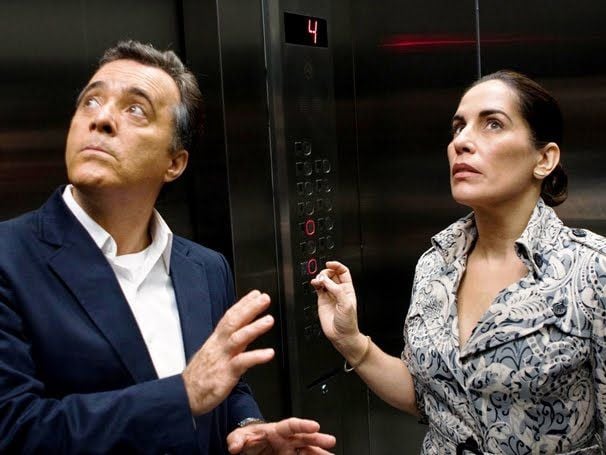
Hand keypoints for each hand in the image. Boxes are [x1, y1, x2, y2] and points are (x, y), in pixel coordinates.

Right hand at [182, 290, 274, 415]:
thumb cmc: (199, 378)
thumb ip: (227, 344)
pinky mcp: (225, 373)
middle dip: (250, 308)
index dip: (243, 304)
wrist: (183, 397)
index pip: (229, 317)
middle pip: (234, 322)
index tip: (256, 294)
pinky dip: (256, 356)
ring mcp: (222, 358)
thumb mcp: (211, 355)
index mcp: (216, 341)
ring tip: (269, 319)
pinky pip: (242, 362)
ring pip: (238, 338)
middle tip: (265, 298)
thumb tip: (240, 335)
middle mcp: (218, 346)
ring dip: (254, 328)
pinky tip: (269, 353)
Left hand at [226, 417, 335, 453]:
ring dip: (319, 452)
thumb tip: (234, 446)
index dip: (303, 425)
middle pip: (304, 437)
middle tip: (330, 440)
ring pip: (307, 450)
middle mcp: (286, 440)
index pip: (291, 425)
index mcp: (276, 430)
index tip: (314, 426)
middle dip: (317, 438)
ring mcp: (290, 451)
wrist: (249, 448)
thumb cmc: (248, 438)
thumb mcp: (238, 437)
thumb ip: (237, 440)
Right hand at [310, 261, 363, 353]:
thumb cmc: (348, 322)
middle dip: (326, 272)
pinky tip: (314, 283)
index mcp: (348, 289)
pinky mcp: (322, 300)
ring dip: (320, 277)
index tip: (330, 264)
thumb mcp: (346, 303)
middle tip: (323, 277)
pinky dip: (315, 283)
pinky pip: (318, 288)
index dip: (336, 266)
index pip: (343, 272)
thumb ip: (336, 290)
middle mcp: (339, 291)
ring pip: (324, 280)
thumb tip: (326, 280)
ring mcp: (330, 295)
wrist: (341, 335)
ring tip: (318, 281)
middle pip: (331, 274)